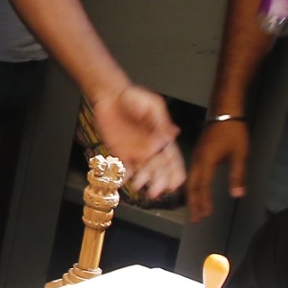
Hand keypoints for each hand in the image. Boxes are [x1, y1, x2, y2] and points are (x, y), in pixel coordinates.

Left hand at [90, 84, 183, 200]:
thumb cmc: (133, 97)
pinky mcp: (120, 152)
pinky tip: (122, 181)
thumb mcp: (152, 105)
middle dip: (160, 181)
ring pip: (143, 171)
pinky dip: (123, 176)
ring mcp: (136, 151)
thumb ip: (161, 121)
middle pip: (159, 168)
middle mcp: (151, 147)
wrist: (110, 96)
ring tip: (139, 185)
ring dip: (143, 180)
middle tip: (157, 190)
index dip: (176, 171)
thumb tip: (173, 134)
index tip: (177, 183)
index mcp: (162, 137)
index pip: (172, 157)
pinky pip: (123, 168)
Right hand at [187, 118, 251, 222]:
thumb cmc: (233, 132)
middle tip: (196, 219)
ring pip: (191, 180)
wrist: (225, 111)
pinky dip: (194, 186)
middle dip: (194, 203)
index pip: (202, 186)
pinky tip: (198, 191)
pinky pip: (193, 173)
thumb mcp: (240, 154)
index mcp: (206, 161)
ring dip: (193, 196)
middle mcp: (197, 160)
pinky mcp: (199, 153)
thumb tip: (237, 195)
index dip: (203, 202)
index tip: (205, 215)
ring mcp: (196, 156)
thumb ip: (238, 175)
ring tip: (196, 209)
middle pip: (192, 186)